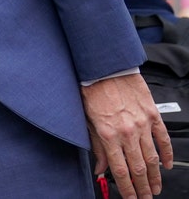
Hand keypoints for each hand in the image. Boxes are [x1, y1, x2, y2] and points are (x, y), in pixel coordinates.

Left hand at [82, 73, 172, 198]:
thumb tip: (99, 167)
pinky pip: (163, 139)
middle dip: (143, 187)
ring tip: (156, 187)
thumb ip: (96, 146)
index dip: (127, 188)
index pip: (119, 170)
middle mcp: (127, 132)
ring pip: (152, 157)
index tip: (131, 198)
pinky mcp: (152, 115)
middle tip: (147, 197)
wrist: (105, 68)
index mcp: (108, 134)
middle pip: (138, 168)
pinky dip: (167, 154)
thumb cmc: (92, 91)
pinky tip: (167, 165)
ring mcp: (142, 124)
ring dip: (155, 176)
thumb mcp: (87, 121)